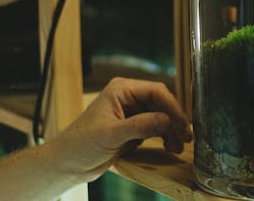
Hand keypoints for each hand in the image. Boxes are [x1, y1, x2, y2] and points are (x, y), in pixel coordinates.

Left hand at [44, 77, 191, 181]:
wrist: (66, 164)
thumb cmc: (79, 145)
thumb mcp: (110, 135)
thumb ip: (139, 126)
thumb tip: (166, 120)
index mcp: (122, 90)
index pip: (155, 92)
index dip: (172, 107)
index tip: (182, 123)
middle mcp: (129, 97)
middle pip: (162, 103)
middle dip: (175, 119)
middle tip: (186, 136)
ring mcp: (132, 112)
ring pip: (161, 116)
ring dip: (172, 130)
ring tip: (180, 145)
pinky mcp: (133, 127)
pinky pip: (155, 127)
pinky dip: (165, 136)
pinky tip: (171, 146)